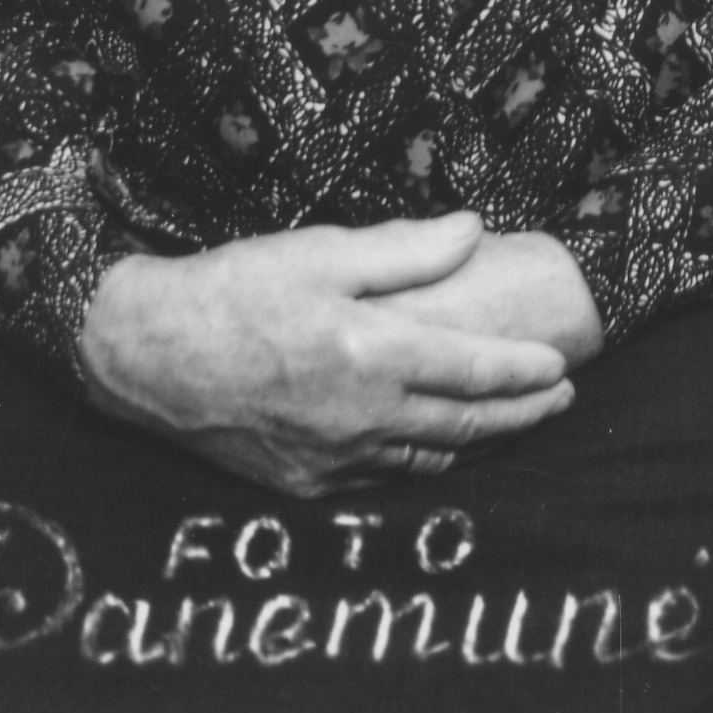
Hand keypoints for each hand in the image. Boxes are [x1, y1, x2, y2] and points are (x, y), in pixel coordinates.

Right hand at [76, 213, 579, 495]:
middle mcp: (362, 420)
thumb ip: (406, 248)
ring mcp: (333, 460)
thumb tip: (473, 229)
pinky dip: (420, 459)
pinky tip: (432, 446)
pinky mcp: (303, 483)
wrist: (148, 355)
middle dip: (522, 414)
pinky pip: (381, 476)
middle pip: (465, 423)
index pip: (474, 370)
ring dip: (477, 440)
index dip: (526, 373)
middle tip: (562, 400)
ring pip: (428, 456)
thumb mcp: (324, 251)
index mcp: (374, 357)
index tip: (563, 366)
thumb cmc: (236, 291)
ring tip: (510, 422)